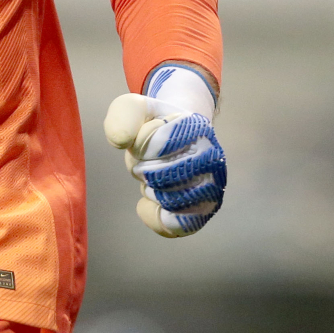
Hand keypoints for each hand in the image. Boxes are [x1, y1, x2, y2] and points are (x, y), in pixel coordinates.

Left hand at [104, 65, 224, 237]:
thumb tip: (121, 141)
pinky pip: (172, 225)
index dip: (139, 145)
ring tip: (160, 175)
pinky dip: (155, 215)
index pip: (148, 148)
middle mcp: (211, 159)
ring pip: (164, 201)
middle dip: (144, 168)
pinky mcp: (205, 211)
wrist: (183, 136)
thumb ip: (123, 115)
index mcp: (196, 129)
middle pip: (154, 177)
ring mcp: (212, 187)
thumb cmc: (156, 124)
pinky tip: (155, 200)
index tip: (151, 135)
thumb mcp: (135, 108)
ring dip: (151, 189)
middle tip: (154, 158)